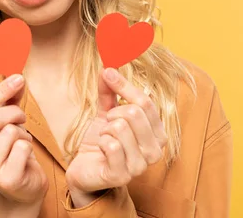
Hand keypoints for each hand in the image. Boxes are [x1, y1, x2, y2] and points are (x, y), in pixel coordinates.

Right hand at [0, 74, 48, 204]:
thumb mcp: (3, 123)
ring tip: (20, 141)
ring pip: (10, 132)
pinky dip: (28, 146)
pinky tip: (24, 155)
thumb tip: (16, 78)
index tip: (18, 79)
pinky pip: (22, 148)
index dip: (0, 91)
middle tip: (21, 116)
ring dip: (22, 132)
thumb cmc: (9, 150)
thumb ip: (7, 100)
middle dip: (13, 112)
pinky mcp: (5, 181)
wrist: (21, 187)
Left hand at [65, 67, 167, 199]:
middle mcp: (155, 151)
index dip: (124, 86)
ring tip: (104, 139)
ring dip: (104, 130)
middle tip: (107, 124)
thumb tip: (108, 67)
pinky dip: (100, 143)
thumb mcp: (106, 113)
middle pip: (134, 113)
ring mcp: (140, 166)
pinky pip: (110, 145)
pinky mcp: (122, 175)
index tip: (108, 73)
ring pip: (120, 128)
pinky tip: (101, 151)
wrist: (85, 169)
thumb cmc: (100, 141)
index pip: (145, 102)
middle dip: (112, 114)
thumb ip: (109, 91)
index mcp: (157, 133)